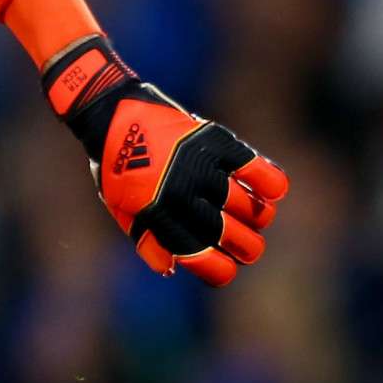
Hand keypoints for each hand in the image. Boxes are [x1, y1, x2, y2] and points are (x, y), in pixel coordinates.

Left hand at [43, 37, 289, 285]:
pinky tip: (270, 193)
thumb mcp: (120, 206)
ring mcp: (200, 165)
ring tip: (254, 216)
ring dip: (259, 218)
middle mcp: (181, 192)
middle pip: (235, 237)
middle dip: (246, 248)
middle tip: (246, 245)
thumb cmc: (116, 165)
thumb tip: (173, 268)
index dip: (220, 270)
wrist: (110, 112)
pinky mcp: (215, 141)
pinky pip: (259, 171)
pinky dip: (272, 185)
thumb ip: (147, 238)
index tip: (227, 266)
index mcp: (157, 214)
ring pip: (251, 208)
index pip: (202, 256)